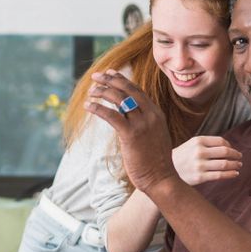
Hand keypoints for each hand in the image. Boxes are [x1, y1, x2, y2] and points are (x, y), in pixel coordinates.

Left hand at [85, 70, 176, 194]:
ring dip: (102, 92)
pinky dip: (98, 108)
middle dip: (110, 79)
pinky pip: (111, 115)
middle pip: (128, 89)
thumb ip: (143, 125)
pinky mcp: (131, 134)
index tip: (110, 73)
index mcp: (156, 114)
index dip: (122, 79)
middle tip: (96, 76)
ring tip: (91, 90)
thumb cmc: (156, 163)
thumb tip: (127, 120)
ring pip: (119, 99)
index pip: (137, 90)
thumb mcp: (154, 137)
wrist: (162, 179)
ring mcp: (142, 124)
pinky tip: (88, 106)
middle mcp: (150, 115)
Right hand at [172, 136, 241, 184]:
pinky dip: (231, 174)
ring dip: (235, 165)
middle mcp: (199, 152)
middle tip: (240, 157)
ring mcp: (199, 165)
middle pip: (225, 151)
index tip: (233, 150)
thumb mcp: (190, 145)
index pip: (221, 141)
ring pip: (225, 164)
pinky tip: (235, 174)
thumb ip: (206, 144)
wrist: (164, 172)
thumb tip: (228, 146)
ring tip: (239, 166)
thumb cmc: (181, 158)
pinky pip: (220, 175)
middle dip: (236, 155)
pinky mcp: (200, 177)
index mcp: (197, 141)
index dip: (230, 146)